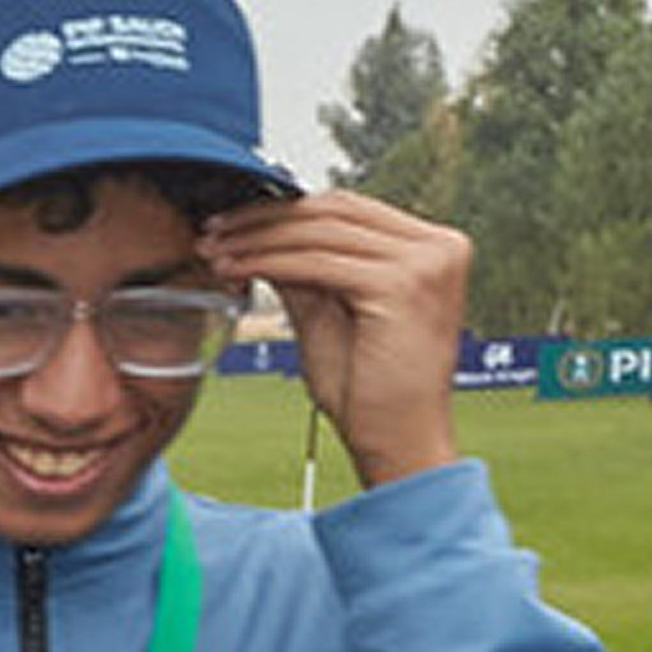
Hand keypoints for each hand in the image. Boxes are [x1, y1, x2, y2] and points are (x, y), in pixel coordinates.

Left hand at [197, 189, 467, 487]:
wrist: (399, 442)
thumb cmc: (369, 388)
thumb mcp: (329, 311)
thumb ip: (303, 268)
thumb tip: (254, 231)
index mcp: (433, 246)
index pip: (347, 208)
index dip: (284, 210)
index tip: (232, 223)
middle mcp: (439, 246)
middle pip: (333, 211)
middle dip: (264, 219)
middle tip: (212, 232)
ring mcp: (426, 263)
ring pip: (320, 233)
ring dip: (257, 240)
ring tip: (213, 253)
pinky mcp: (402, 285)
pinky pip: (317, 263)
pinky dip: (268, 262)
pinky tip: (234, 270)